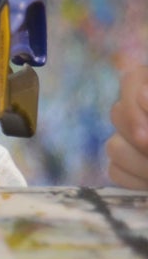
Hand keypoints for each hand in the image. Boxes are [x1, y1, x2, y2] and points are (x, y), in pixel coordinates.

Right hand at [108, 65, 147, 188]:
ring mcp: (134, 142)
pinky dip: (137, 180)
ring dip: (141, 163)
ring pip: (114, 147)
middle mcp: (143, 114)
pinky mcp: (129, 169)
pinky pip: (115, 171)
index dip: (133, 102)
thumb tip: (142, 93)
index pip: (132, 79)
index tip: (146, 126)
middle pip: (117, 113)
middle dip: (139, 136)